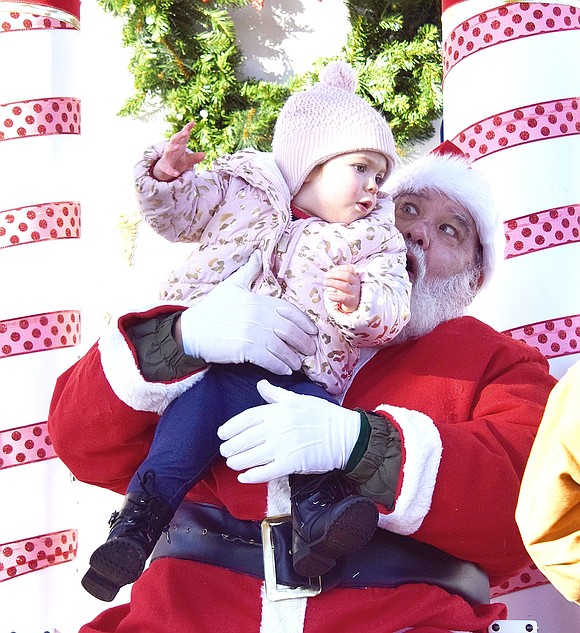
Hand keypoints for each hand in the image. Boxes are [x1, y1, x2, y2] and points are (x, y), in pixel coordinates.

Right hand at [153, 121, 205, 180]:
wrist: (164, 170)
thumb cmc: (176, 161)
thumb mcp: (187, 160)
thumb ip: (195, 157)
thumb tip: (204, 155)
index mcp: (178, 146)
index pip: (183, 136)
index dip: (187, 129)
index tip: (193, 123)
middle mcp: (172, 149)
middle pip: (174, 140)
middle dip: (179, 136)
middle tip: (186, 132)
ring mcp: (167, 157)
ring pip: (168, 150)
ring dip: (173, 148)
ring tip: (178, 147)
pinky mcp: (165, 167)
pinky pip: (168, 169)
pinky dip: (171, 171)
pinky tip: (176, 174)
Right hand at [179, 252, 317, 374]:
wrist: (193, 331)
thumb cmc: (213, 308)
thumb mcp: (231, 285)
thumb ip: (249, 271)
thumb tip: (258, 254)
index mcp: (259, 300)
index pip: (290, 311)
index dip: (304, 322)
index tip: (313, 331)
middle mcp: (259, 316)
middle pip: (291, 331)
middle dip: (304, 343)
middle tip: (310, 351)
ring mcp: (253, 333)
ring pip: (282, 348)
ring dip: (293, 359)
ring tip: (297, 364)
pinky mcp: (245, 350)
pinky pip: (270, 360)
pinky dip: (280, 367)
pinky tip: (285, 371)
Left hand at [218, 380, 361, 482]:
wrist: (345, 436)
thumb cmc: (324, 416)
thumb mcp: (299, 398)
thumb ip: (275, 394)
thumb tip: (260, 385)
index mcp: (279, 410)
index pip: (247, 418)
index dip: (231, 427)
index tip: (222, 433)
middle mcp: (278, 427)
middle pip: (246, 438)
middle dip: (231, 446)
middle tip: (224, 451)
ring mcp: (284, 446)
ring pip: (252, 455)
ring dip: (238, 461)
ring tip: (232, 463)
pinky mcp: (292, 463)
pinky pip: (266, 472)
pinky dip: (252, 476)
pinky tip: (244, 477)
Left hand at [324, 265, 360, 312]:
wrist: (353, 303)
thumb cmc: (347, 290)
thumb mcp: (345, 281)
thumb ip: (339, 276)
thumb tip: (328, 273)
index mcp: (354, 277)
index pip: (349, 269)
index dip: (339, 268)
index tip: (331, 270)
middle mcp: (355, 283)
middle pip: (347, 276)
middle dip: (335, 274)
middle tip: (326, 275)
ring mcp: (354, 292)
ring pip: (344, 286)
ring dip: (333, 283)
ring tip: (325, 282)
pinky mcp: (351, 301)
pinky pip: (343, 298)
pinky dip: (335, 297)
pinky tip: (329, 296)